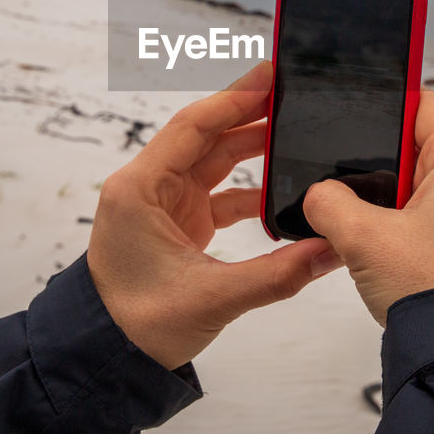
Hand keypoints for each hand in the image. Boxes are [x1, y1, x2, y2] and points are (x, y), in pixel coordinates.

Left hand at [86, 62, 338, 368]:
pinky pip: (218, 192)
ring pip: (213, 161)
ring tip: (295, 133)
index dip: (234, 97)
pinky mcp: (176, 223)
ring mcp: (162, 204)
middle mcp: (147, 187)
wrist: (104, 358)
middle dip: (250, 114)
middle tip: (293, 95)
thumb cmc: (134, 325)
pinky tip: (281, 193)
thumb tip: (329, 251)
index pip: (193, 126)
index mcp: (140, 189)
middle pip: (206, 136)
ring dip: (252, 148)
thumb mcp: (211, 298)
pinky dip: (248, 190)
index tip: (270, 75)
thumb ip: (277, 274)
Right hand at [303, 89, 433, 325]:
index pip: (422, 102)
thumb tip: (316, 195)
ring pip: (403, 185)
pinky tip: (351, 238)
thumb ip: (329, 202)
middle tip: (330, 161)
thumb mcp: (364, 237)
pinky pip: (407, 217)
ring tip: (337, 205)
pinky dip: (380, 223)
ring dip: (371, 195)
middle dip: (368, 155)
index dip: (384, 97)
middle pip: (408, 144)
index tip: (347, 102)